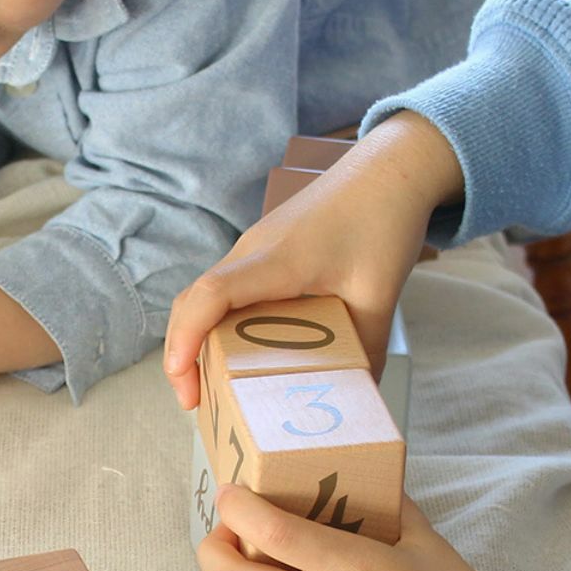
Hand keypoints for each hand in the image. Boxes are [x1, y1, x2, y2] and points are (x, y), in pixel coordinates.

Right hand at [163, 111, 463, 408]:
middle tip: (195, 401)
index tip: (184, 380)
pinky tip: (235, 353)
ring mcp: (253, 250)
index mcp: (279, 260)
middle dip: (181, 352)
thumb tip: (356, 399)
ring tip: (208, 385)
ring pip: (203, 296)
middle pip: (193, 300)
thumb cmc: (383, 222)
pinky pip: (223, 290)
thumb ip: (366, 351)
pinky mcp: (261, 253)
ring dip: (195, 339)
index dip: (187, 338)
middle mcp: (253, 252)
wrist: (389, 169)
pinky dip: (215, 323)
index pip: (212, 294)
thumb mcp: (381, 297)